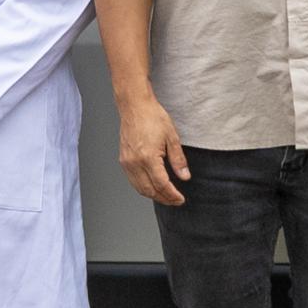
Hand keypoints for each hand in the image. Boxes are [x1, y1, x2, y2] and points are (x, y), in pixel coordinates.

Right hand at [117, 91, 189, 206]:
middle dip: (164, 199)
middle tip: (175, 200)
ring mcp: (127, 162)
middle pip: (149, 191)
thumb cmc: (153, 117)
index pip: (162, 185)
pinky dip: (143, 187)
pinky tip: (153, 186)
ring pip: (139, 188)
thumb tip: (184, 177)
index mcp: (148, 157)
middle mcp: (135, 163)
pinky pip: (133, 181)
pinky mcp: (123, 160)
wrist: (135, 106)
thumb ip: (178, 160)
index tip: (180, 199)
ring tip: (166, 196)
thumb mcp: (172, 137)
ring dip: (153, 195)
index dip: (172, 195)